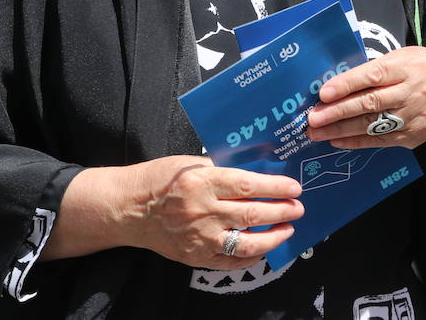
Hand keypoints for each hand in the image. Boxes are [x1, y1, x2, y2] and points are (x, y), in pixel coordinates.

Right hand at [122, 155, 302, 268]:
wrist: (127, 209)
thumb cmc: (159, 180)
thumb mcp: (190, 163)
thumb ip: (221, 169)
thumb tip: (257, 172)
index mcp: (201, 181)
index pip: (247, 185)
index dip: (275, 188)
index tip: (294, 188)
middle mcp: (202, 211)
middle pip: (252, 214)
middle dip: (281, 212)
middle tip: (298, 208)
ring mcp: (199, 238)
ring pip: (246, 243)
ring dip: (273, 238)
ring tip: (287, 229)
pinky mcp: (194, 257)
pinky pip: (230, 262)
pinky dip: (251, 257)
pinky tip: (263, 249)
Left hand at [307, 47, 425, 148]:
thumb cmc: (424, 69)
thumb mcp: (405, 57)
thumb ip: (378, 68)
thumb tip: (341, 82)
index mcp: (407, 68)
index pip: (373, 75)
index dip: (347, 84)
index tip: (323, 93)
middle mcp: (410, 93)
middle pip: (370, 103)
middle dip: (338, 112)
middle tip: (313, 118)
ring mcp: (412, 118)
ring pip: (372, 126)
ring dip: (341, 130)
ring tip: (317, 133)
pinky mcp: (411, 137)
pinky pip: (379, 141)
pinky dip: (356, 142)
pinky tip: (337, 140)